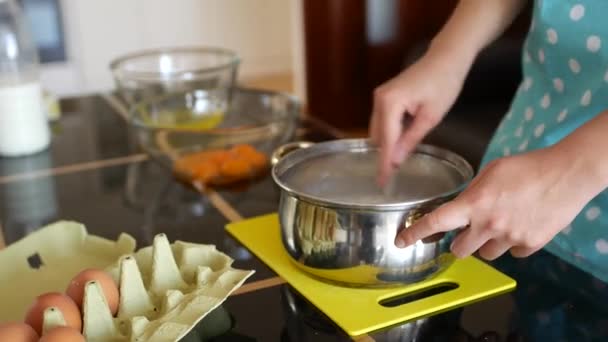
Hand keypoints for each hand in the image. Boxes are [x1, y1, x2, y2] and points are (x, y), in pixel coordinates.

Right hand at [369, 52, 468, 185]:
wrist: (446, 58)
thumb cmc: (444, 84)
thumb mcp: (431, 117)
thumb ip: (411, 139)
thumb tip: (396, 161)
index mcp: (390, 103)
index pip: (386, 140)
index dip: (385, 163)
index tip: (383, 183)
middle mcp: (379, 99)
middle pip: (378, 136)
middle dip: (384, 156)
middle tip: (390, 179)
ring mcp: (380, 97)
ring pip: (378, 130)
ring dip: (387, 145)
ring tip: (396, 165)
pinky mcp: (384, 97)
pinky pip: (382, 122)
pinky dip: (389, 135)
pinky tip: (400, 144)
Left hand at [394, 147, 594, 259]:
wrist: (568, 173)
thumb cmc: (529, 166)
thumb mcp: (492, 171)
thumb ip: (473, 191)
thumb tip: (463, 205)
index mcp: (475, 203)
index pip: (437, 222)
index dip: (415, 233)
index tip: (402, 241)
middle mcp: (489, 224)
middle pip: (459, 250)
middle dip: (461, 241)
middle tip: (471, 229)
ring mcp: (510, 238)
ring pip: (486, 254)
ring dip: (487, 243)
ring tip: (502, 223)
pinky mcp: (530, 245)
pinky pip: (512, 253)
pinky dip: (513, 244)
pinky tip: (521, 225)